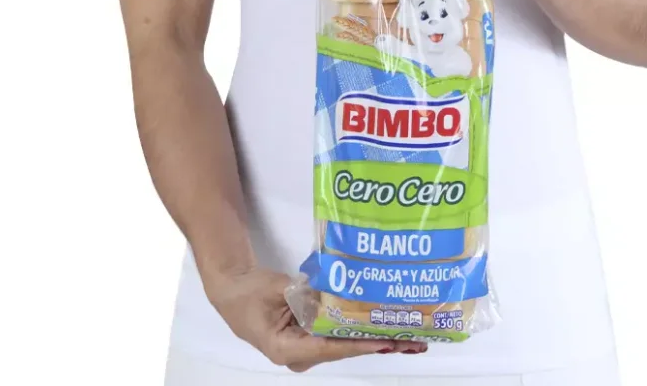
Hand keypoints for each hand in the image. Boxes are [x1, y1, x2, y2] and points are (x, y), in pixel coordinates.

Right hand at [206, 268, 423, 371]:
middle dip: (379, 344)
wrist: (232, 291)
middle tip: (414, 341)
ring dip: (376, 340)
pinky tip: (386, 327)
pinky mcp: (312, 339)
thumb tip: (336, 294)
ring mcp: (307, 349)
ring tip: (411, 337)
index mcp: (287, 349)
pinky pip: (340, 337)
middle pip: (345, 350)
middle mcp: (300, 355)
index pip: (331, 347)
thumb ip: (305, 295)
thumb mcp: (276, 290)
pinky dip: (362, 332)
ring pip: (346, 345)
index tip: (387, 341)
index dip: (360, 344)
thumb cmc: (249, 293)